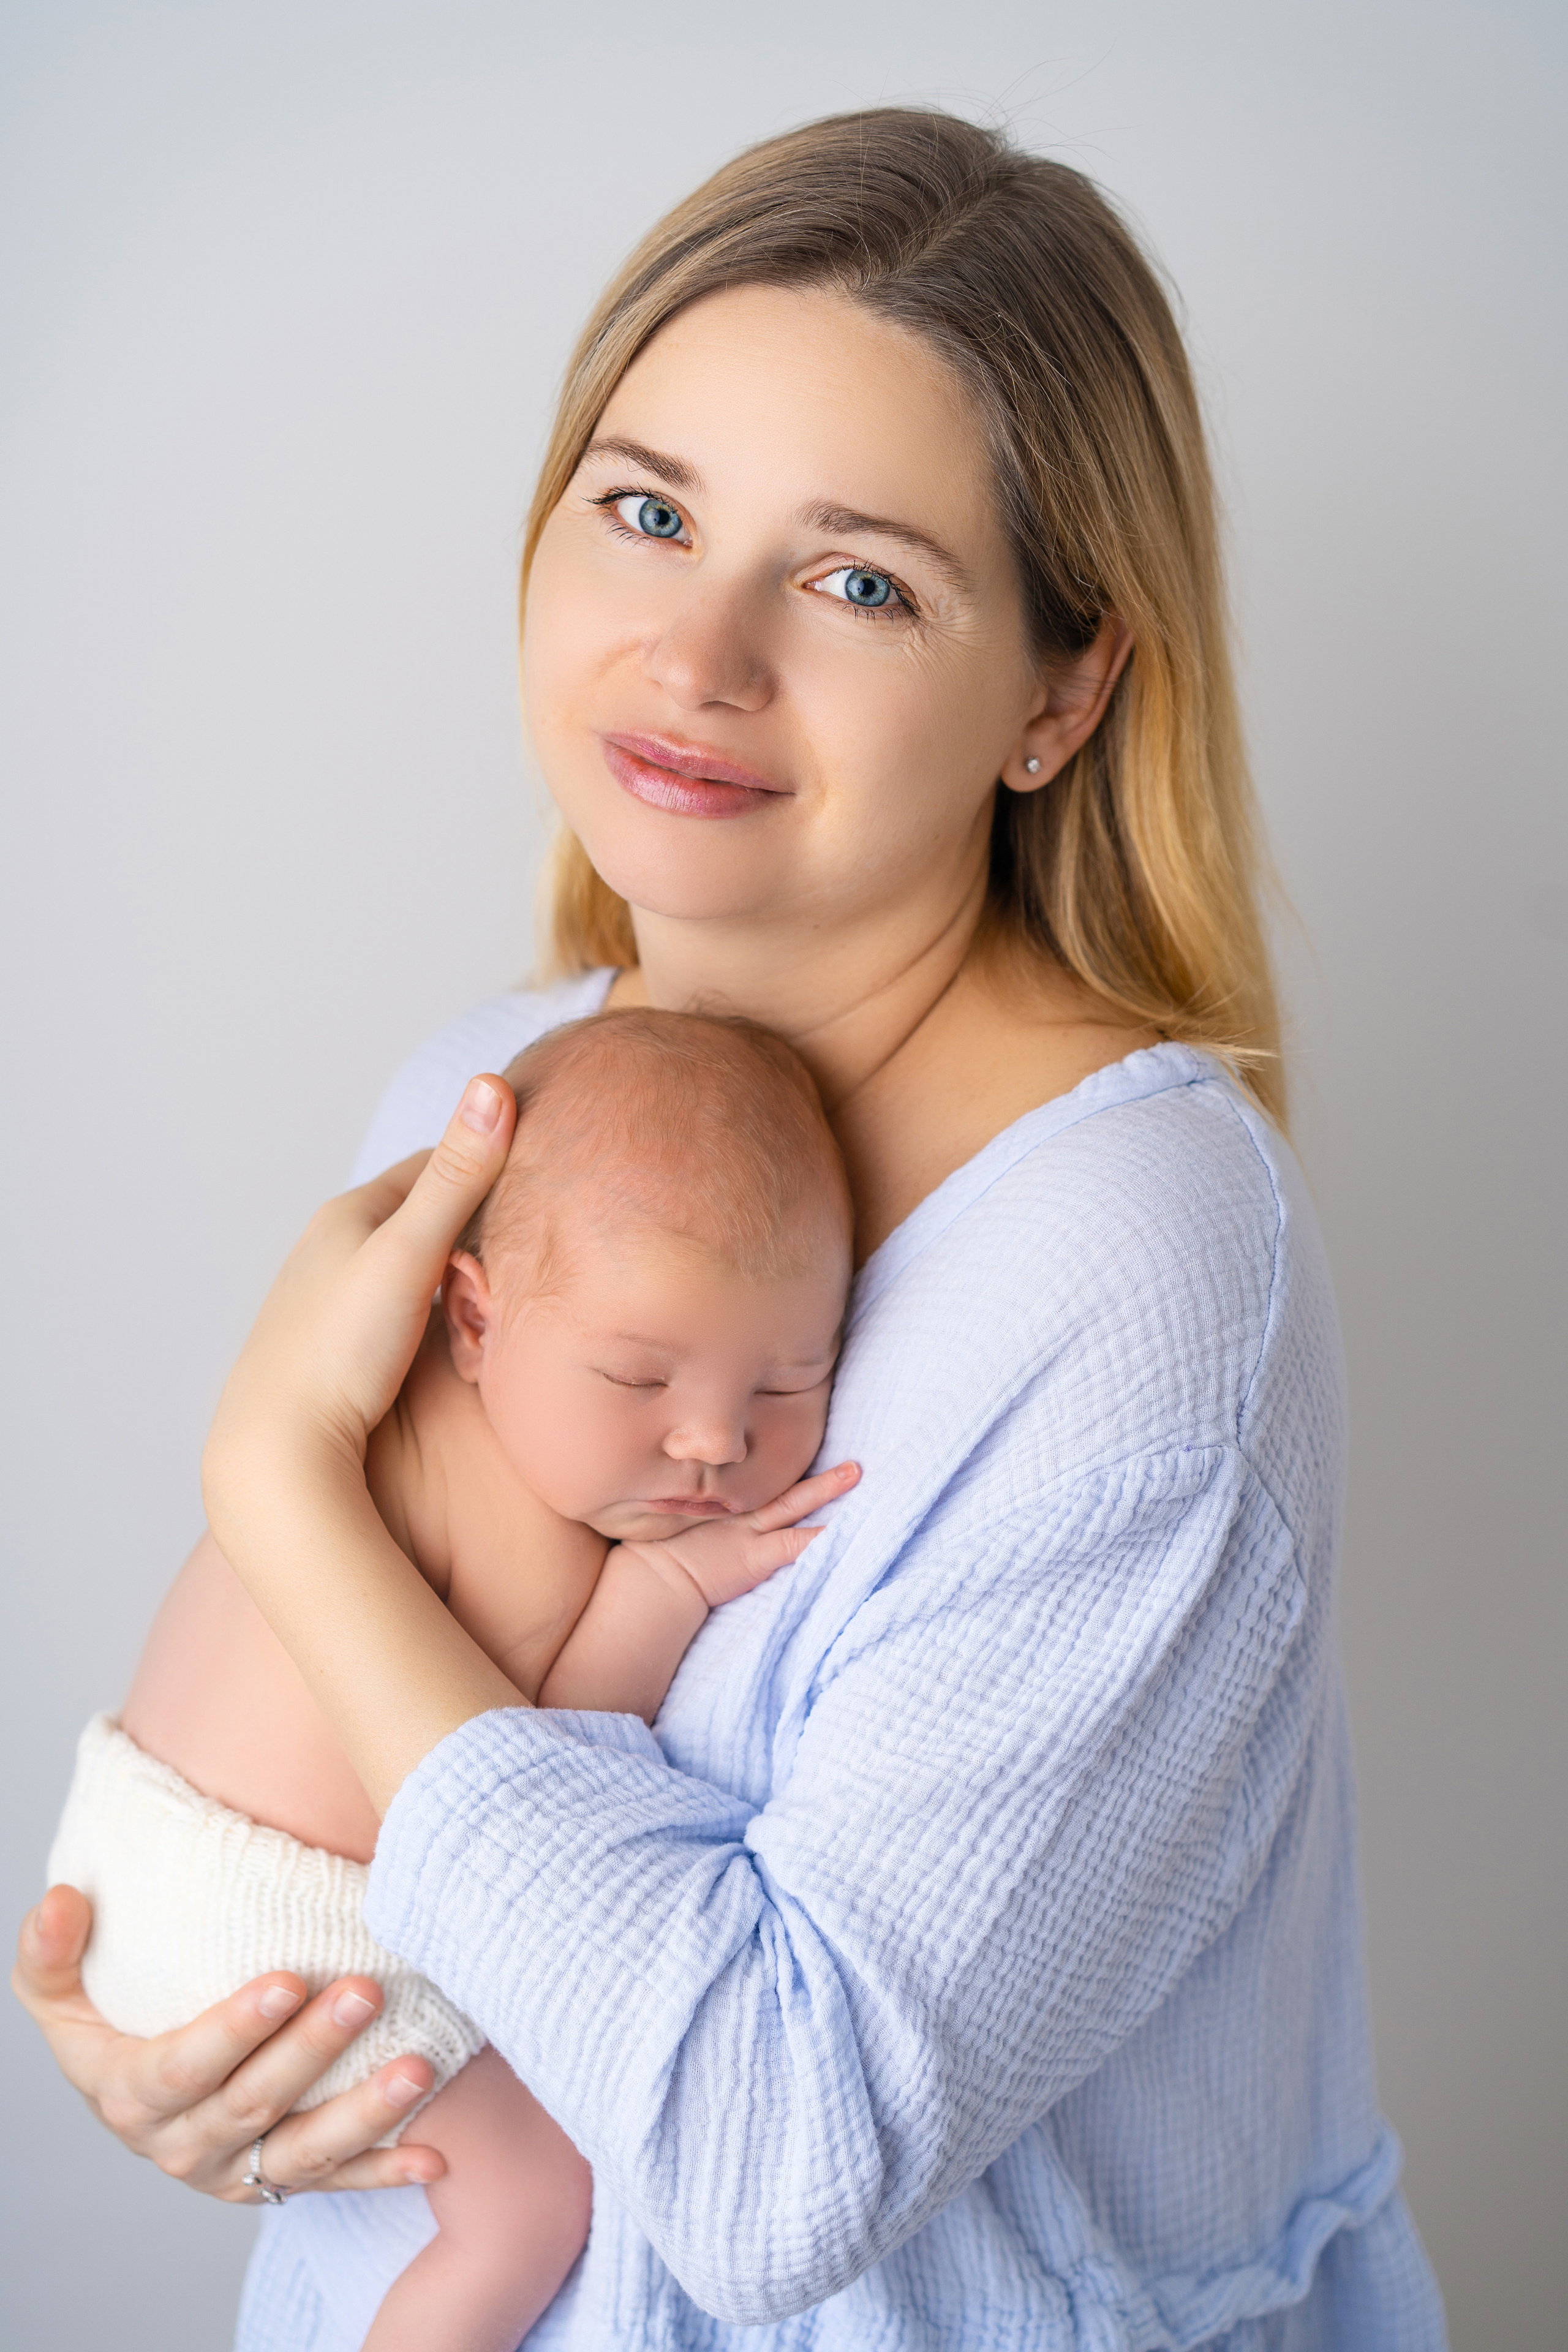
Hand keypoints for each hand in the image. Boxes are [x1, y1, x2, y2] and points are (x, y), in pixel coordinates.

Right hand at [12, 1887, 446, 2199]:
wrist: (128, 2096)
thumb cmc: (102, 2023)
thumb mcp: (56, 1993)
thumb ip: (50, 1950)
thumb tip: (62, 1899)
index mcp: (130, 2093)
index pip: (185, 2066)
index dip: (235, 2030)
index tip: (286, 1981)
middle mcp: (184, 2144)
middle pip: (255, 2102)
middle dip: (313, 2051)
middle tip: (366, 1992)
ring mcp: (235, 2171)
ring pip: (303, 2152)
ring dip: (365, 2114)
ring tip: (417, 2070)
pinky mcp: (275, 2183)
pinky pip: (335, 2182)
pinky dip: (385, 2171)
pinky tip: (433, 2154)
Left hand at [203, 1074, 517, 1529]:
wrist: (278, 1448)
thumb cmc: (341, 1350)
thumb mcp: (410, 1255)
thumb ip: (457, 1178)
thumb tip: (493, 1084)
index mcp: (349, 1214)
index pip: (434, 1165)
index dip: (489, 1162)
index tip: (539, 1167)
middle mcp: (330, 1246)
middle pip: (418, 1212)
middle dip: (471, 1213)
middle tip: (534, 1225)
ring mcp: (326, 1297)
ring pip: (405, 1259)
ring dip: (448, 1261)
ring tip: (501, 1275)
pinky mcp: (332, 1344)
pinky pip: (394, 1303)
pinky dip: (428, 1301)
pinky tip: (450, 1327)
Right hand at [627, 1460, 861, 1609]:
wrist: (651, 1582)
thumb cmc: (654, 1560)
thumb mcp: (669, 1529)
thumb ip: (685, 1517)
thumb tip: (682, 1509)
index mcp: (719, 1505)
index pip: (760, 1486)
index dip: (785, 1474)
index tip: (809, 1460)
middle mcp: (738, 1513)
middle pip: (785, 1489)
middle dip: (819, 1479)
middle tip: (855, 1465)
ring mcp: (748, 1532)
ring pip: (794, 1504)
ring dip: (825, 1489)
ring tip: (855, 1473)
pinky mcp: (755, 1556)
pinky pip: (795, 1544)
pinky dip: (820, 1538)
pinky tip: (843, 1533)